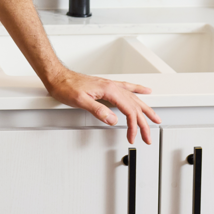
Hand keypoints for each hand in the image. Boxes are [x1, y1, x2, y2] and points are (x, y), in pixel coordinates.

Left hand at [45, 69, 160, 144]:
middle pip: (134, 106)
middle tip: (148, 137)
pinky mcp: (106, 86)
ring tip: (155, 118)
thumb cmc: (66, 87)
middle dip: (143, 123)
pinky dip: (138, 90)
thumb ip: (97, 110)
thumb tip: (113, 120)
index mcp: (109, 90)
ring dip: (145, 109)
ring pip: (134, 98)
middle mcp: (112, 87)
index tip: (132, 137)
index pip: (128, 110)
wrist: (58, 77)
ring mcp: (110, 85)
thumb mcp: (80, 101)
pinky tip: (144, 91)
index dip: (133, 126)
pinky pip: (128, 88)